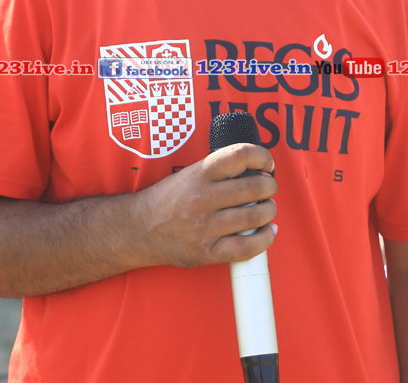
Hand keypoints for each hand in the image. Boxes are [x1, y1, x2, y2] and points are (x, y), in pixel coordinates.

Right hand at [133, 143, 277, 268]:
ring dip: (268, 210)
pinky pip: (245, 248)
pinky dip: (264, 239)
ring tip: (267, 208)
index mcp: (199, 174)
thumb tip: (257, 169)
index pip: (240, 155)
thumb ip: (219, 170)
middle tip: (268, 188)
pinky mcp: (206, 252)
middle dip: (269, 186)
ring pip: (254, 217)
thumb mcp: (189, 173)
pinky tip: (267, 232)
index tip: (267, 164)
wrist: (138, 230)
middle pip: (253, 188)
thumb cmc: (168, 200)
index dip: (262, 156)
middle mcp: (202, 198)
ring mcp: (204, 227)